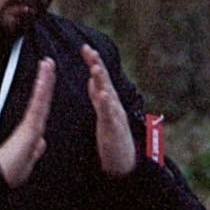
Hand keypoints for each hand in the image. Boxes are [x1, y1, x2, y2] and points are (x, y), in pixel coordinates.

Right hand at [0, 57, 54, 190]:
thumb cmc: (10, 171)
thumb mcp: (28, 161)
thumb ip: (35, 150)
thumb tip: (41, 143)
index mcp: (33, 133)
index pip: (42, 108)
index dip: (45, 93)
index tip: (47, 80)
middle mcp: (32, 126)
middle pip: (42, 99)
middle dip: (46, 81)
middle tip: (48, 63)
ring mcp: (30, 125)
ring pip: (41, 99)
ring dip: (45, 81)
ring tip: (47, 64)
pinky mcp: (29, 127)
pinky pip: (37, 106)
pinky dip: (41, 92)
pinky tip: (44, 80)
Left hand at [81, 49, 139, 178]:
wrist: (125, 162)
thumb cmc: (113, 138)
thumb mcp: (104, 113)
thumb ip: (98, 97)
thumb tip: (92, 80)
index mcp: (107, 101)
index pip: (99, 77)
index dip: (93, 62)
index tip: (85, 46)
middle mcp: (113, 105)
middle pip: (104, 81)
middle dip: (97, 64)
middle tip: (89, 49)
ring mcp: (115, 116)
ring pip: (107, 94)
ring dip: (102, 80)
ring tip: (95, 66)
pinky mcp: (114, 129)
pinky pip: (109, 115)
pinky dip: (106, 104)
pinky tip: (103, 94)